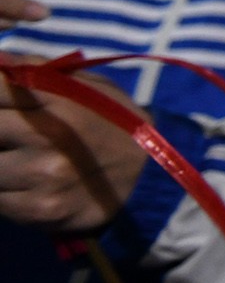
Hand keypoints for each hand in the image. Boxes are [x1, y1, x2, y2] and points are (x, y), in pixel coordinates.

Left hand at [0, 54, 149, 232]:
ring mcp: (43, 177)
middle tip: (12, 133)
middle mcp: (49, 138)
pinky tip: (24, 183)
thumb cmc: (115, 122)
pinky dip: (4, 190)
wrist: (151, 176)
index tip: (1, 99)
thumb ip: (41, 71)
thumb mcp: (90, 86)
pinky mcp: (40, 211)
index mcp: (61, 101)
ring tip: (20, 156)